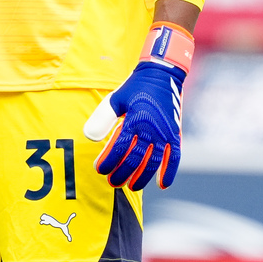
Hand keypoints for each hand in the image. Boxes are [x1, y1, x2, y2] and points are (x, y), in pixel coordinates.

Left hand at [84, 23, 192, 190]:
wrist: (161, 74)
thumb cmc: (135, 88)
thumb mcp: (115, 99)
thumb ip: (102, 118)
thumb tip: (88, 137)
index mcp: (134, 119)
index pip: (119, 148)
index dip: (109, 161)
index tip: (99, 170)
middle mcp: (150, 129)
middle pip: (135, 158)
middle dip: (122, 173)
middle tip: (112, 183)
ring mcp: (164, 133)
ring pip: (153, 162)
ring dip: (142, 177)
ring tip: (132, 187)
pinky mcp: (174, 134)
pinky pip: (174, 157)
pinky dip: (169, 171)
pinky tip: (162, 185)